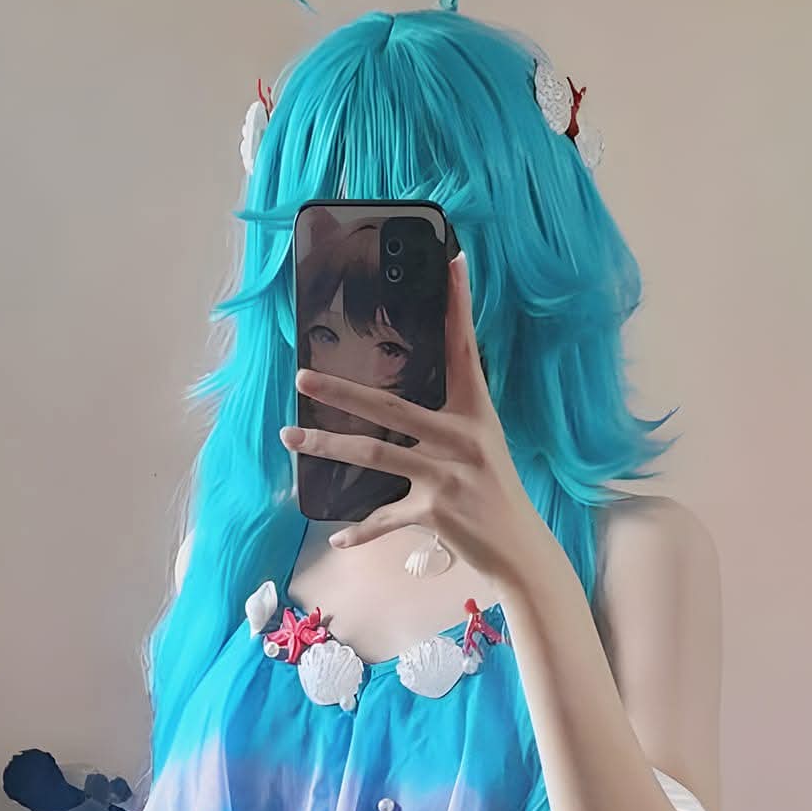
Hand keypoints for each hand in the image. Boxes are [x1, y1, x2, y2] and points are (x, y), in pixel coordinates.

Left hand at [282, 255, 545, 592]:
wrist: (520, 548)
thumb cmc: (497, 492)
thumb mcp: (484, 443)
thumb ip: (451, 417)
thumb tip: (409, 398)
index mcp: (476, 412)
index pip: (463, 349)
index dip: (459, 305)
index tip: (453, 262)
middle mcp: (461, 438)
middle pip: (391, 407)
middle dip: (342, 392)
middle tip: (301, 379)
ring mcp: (447, 476)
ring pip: (375, 456)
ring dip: (328, 447)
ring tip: (291, 439)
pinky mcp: (436, 511)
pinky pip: (386, 518)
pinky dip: (361, 531)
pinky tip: (337, 537)